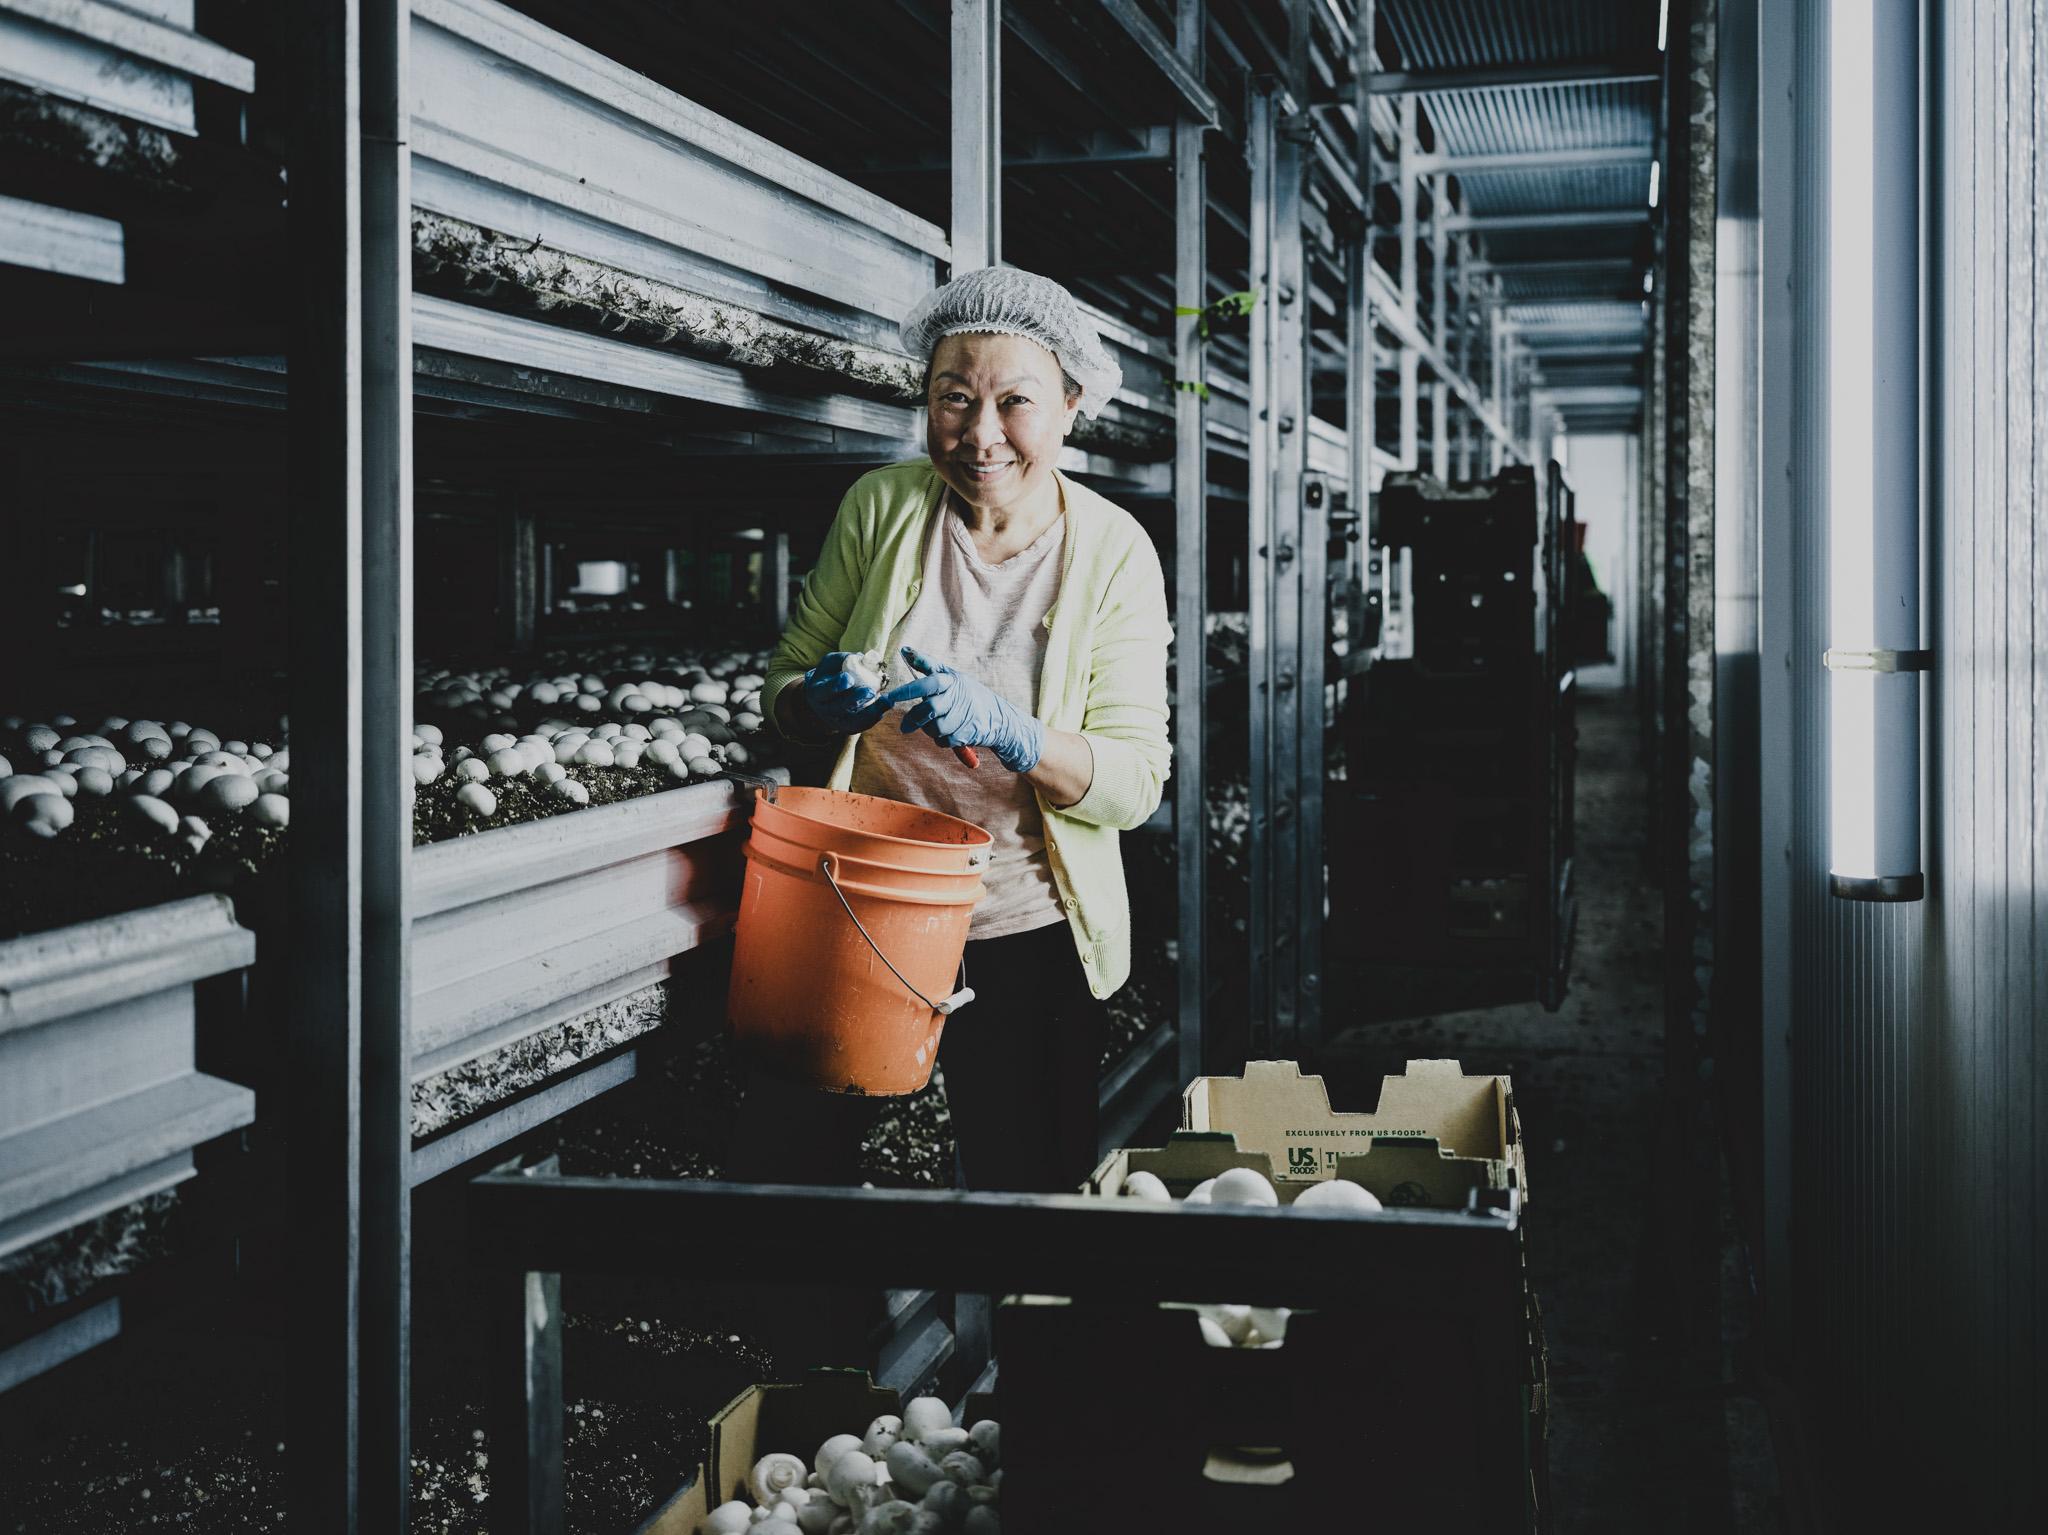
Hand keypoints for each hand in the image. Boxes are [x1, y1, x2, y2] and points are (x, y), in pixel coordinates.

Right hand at [801, 652, 888, 734]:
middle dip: (856, 699)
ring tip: (886, 701)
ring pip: (853, 720)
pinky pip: (862, 725)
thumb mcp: (831, 663)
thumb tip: (868, 658)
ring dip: (871, 711)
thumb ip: (846, 659)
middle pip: (840, 706)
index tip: (849, 678)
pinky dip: (874, 717)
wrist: (824, 699)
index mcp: (817, 692)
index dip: (836, 685)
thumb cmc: (830, 676)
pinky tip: (884, 707)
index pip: (825, 690)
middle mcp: (825, 709)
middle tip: (870, 691)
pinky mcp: (848, 728)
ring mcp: (836, 721)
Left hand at [879, 647, 1045, 772]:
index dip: (909, 687)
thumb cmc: (969, 694)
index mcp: (951, 680)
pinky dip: (941, 739)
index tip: (891, 692)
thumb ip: (926, 665)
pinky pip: (942, 740)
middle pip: (927, 709)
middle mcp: (956, 697)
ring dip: (929, 730)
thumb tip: (904, 650)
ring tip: (937, 724)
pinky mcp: (964, 734)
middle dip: (913, 719)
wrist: (999, 719)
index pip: (928, 681)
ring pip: (933, 727)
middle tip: (904, 727)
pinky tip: (950, 732)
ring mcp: (961, 716)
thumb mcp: (952, 676)